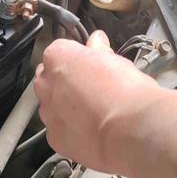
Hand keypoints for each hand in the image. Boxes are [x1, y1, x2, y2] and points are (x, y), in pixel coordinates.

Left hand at [34, 31, 158, 172]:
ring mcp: (47, 111)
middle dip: (67, 84)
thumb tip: (97, 42)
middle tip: (93, 90)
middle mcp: (46, 83)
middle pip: (50, 79)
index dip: (77, 60)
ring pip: (52, 106)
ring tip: (95, 113)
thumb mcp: (116, 60)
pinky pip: (58, 129)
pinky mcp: (53, 136)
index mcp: (58, 57)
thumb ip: (98, 50)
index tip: (89, 66)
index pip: (60, 51)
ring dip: (67, 108)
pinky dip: (70, 131)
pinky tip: (91, 131)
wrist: (130, 130)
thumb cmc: (125, 93)